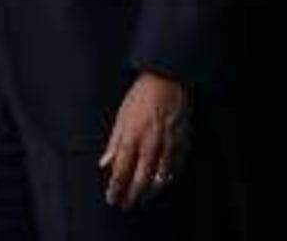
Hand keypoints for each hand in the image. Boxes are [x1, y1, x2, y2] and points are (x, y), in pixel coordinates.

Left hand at [100, 71, 188, 208]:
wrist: (167, 81)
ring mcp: (168, 146)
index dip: (115, 188)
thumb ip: (114, 142)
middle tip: (126, 206)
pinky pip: (175, 169)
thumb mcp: (122, 116)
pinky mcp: (182, 144)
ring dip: (149, 192)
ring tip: (142, 199)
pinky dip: (167, 180)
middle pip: (140, 179)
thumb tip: (104, 163)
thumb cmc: (141, 96)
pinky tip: (162, 184)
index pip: (121, 171)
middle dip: (132, 196)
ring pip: (159, 178)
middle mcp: (150, 145)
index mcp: (132, 137)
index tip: (111, 199)